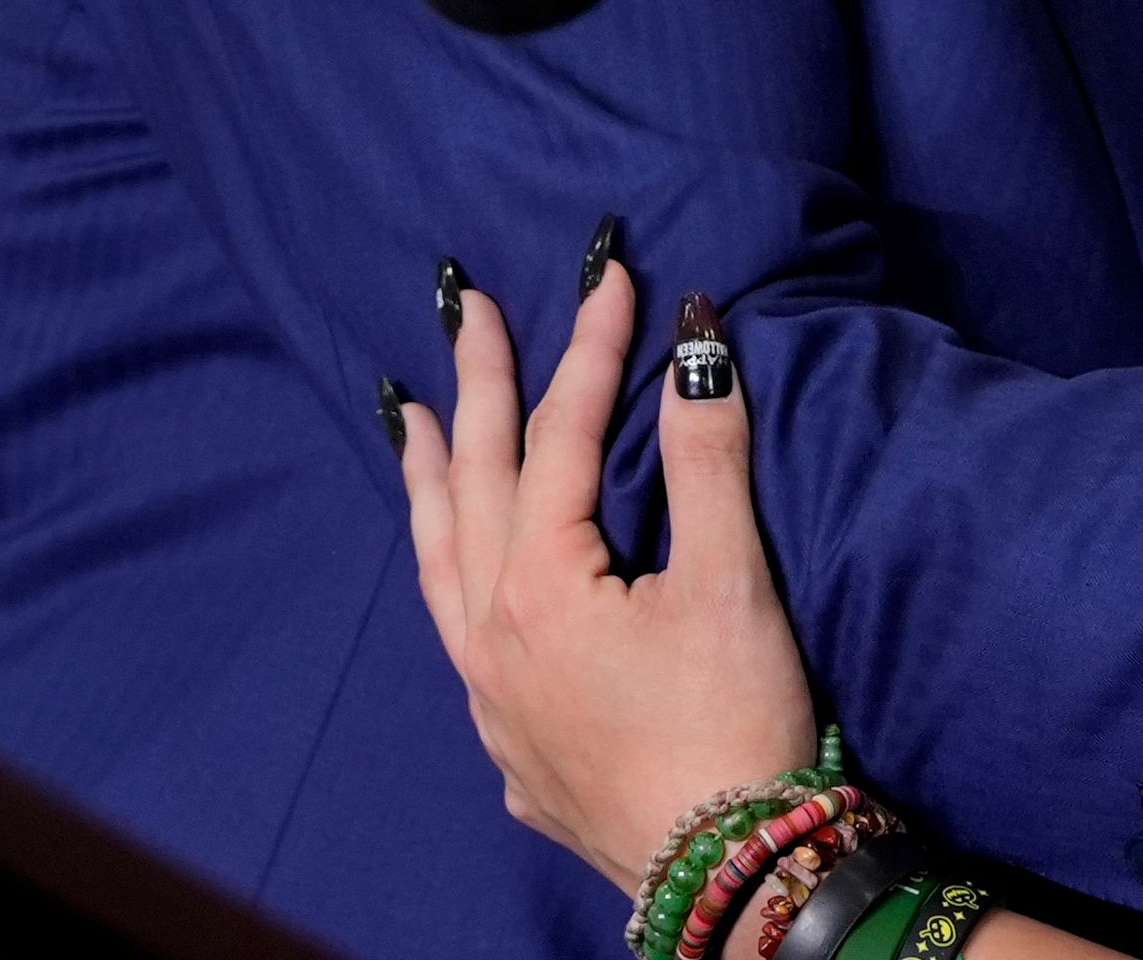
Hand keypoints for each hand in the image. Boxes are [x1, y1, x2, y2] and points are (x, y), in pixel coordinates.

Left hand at [398, 262, 819, 882]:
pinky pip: (457, 631)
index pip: (556, 435)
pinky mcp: (515, 747)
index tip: (607, 271)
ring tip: (408, 415)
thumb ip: (707, 455)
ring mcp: (493, 698)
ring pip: (440, 562)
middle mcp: (491, 636)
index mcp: (538, 584)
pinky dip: (448, 570)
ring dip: (430, 478)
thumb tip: (696, 339)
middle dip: (474, 384)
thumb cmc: (734, 722)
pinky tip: (461, 571)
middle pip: (473, 482)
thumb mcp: (731, 581)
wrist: (733, 872)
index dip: (587, 347)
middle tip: (465, 305)